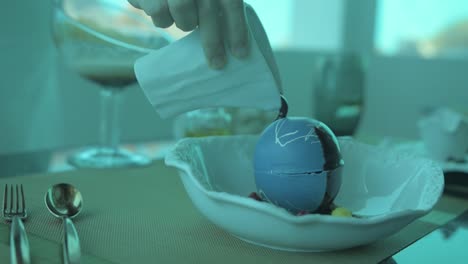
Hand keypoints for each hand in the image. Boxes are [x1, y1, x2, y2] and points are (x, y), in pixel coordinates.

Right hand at [128, 0, 249, 68]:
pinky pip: (156, 12)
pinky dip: (156, 13)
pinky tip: (155, 2)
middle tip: (217, 63)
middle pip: (208, 11)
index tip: (240, 54)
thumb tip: (234, 42)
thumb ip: (216, 4)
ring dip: (182, 22)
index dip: (237, 29)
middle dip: (213, 43)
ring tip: (177, 13)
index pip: (231, 3)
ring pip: (181, 14)